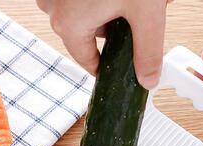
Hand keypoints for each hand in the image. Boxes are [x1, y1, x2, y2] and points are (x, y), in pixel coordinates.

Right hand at [37, 0, 168, 88]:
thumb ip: (148, 51)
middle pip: (89, 36)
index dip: (109, 66)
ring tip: (132, 0)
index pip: (89, 62)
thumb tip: (148, 81)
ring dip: (108, 9)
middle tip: (137, 15)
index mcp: (69, 25)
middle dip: (115, 29)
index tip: (122, 66)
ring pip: (84, 13)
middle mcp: (54, 8)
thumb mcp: (145, 12)